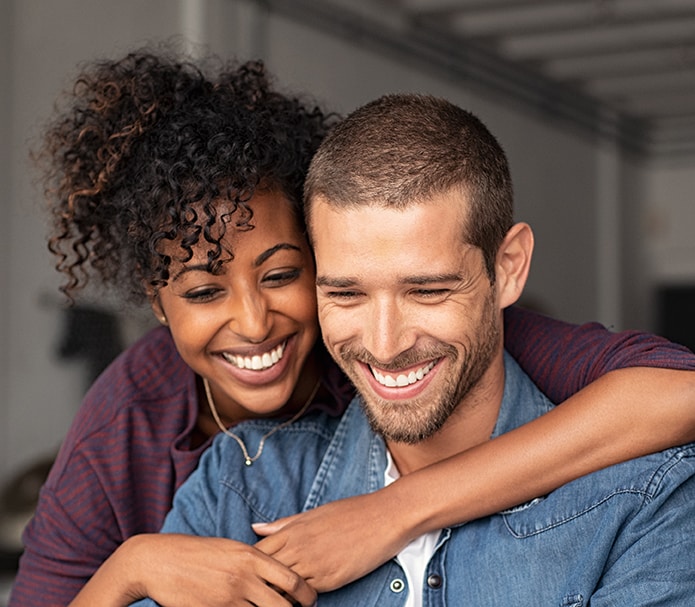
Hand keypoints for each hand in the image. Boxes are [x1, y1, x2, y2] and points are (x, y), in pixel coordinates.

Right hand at [70, 533, 315, 606]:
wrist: (159, 560)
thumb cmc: (197, 552)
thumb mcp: (230, 548)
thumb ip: (254, 561)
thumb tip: (277, 575)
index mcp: (251, 556)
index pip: (291, 579)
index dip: (306, 595)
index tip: (310, 602)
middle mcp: (244, 576)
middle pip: (282, 606)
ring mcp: (228, 597)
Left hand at [254, 491, 408, 592]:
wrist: (384, 517)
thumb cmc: (350, 512)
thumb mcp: (314, 514)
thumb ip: (284, 524)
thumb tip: (256, 528)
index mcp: (292, 530)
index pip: (257, 553)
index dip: (250, 566)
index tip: (249, 573)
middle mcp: (299, 548)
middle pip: (265, 573)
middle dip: (259, 583)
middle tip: (256, 591)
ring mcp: (314, 565)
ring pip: (282, 588)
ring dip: (278, 593)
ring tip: (275, 598)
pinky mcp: (330, 579)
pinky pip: (305, 595)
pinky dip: (298, 599)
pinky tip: (299, 599)